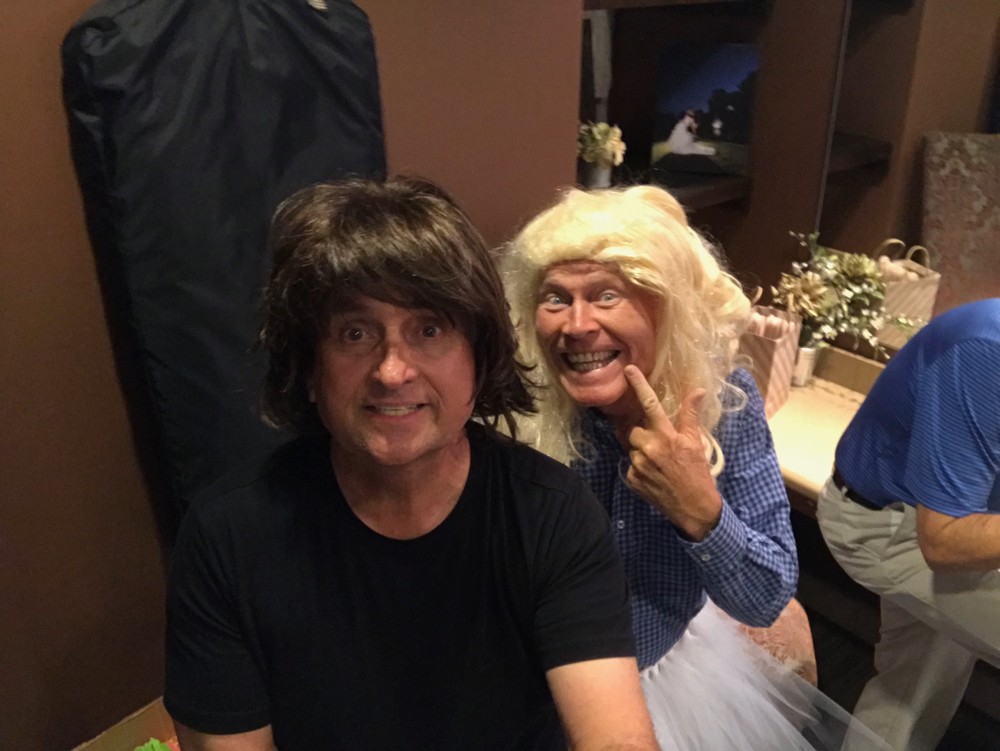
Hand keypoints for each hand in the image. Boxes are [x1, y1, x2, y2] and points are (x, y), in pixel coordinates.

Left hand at [622, 365, 722, 540]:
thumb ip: (690, 416)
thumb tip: (698, 390)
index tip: (628, 370)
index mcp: (667, 436)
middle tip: (659, 443)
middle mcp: (649, 449)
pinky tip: (654, 474)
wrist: (694, 509)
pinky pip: (630, 465)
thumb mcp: (696, 443)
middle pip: (634, 429)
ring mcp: (638, 465)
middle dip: (643, 433)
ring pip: (632, 447)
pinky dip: (640, 467)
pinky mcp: (632, 480)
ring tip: (659, 462)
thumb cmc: (698, 474)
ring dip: (642, 450)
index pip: (650, 405)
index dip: (638, 385)